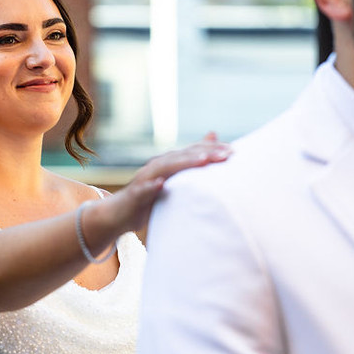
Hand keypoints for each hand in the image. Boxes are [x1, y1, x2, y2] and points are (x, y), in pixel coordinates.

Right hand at [107, 132, 230, 233]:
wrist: (118, 214)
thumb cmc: (149, 197)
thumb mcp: (172, 181)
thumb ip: (190, 164)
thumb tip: (211, 140)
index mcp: (168, 163)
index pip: (193, 151)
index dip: (212, 149)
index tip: (235, 152)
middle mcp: (157, 166)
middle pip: (183, 156)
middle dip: (205, 153)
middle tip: (228, 154)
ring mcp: (145, 179)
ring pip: (166, 167)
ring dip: (184, 163)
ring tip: (204, 161)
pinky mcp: (135, 195)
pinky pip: (143, 189)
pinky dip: (152, 186)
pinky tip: (161, 184)